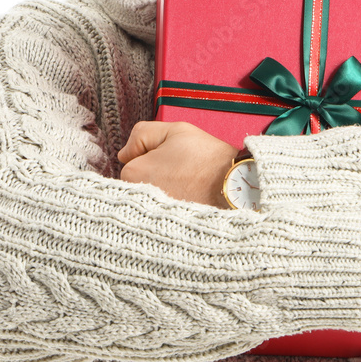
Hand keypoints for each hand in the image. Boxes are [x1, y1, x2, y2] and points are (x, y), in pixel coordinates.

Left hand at [117, 121, 237, 209]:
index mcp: (134, 173)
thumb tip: (124, 153)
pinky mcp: (163, 230)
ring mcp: (149, 217)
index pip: (130, 163)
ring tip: (187, 188)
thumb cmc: (207, 159)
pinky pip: (157, 217)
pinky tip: (188, 203)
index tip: (172, 157)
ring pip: (147, 200)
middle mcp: (136, 199)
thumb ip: (142, 134)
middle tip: (181, 173)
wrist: (236, 188)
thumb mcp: (175, 131)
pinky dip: (169, 211)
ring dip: (161, 193)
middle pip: (137, 184)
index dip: (151, 155)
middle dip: (154, 176)